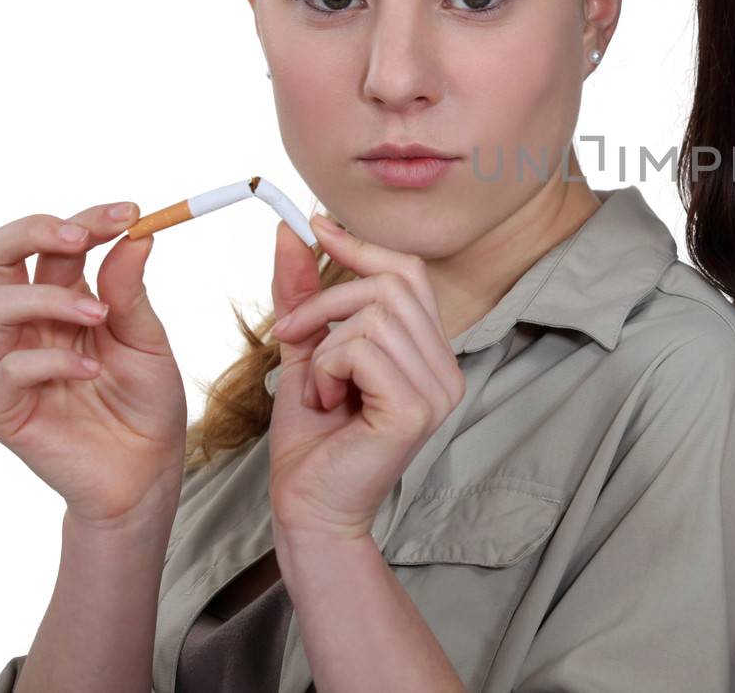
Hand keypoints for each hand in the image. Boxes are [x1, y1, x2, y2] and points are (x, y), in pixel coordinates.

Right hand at [0, 202, 185, 526]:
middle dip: (32, 231)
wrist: (147, 473)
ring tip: (100, 317)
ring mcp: (9, 366)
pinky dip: (50, 362)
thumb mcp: (147, 340)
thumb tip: (136, 234)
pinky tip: (91, 371)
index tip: (133, 212)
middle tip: (81, 235)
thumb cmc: (146, 404)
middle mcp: (28, 327)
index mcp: (62, 302)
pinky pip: (6, 371)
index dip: (86, 220)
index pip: (52, 244)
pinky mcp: (3, 410)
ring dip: (50, 299)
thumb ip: (131, 292)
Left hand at [265, 216, 464, 543]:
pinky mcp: (416, 408)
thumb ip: (303, 293)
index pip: (409, 273)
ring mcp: (438, 389)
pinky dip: (328, 369)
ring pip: (374, 315)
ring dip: (325, 346)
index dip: (362, 246)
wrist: (307, 509)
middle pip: (391, 283)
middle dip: (326, 299)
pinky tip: (330, 404)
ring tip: (321, 389)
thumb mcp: (303, 352)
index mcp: (430, 352)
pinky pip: (362, 349)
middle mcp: (446, 367)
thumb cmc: (311, 441)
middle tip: (288, 334)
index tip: (316, 226)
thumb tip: (294, 231)